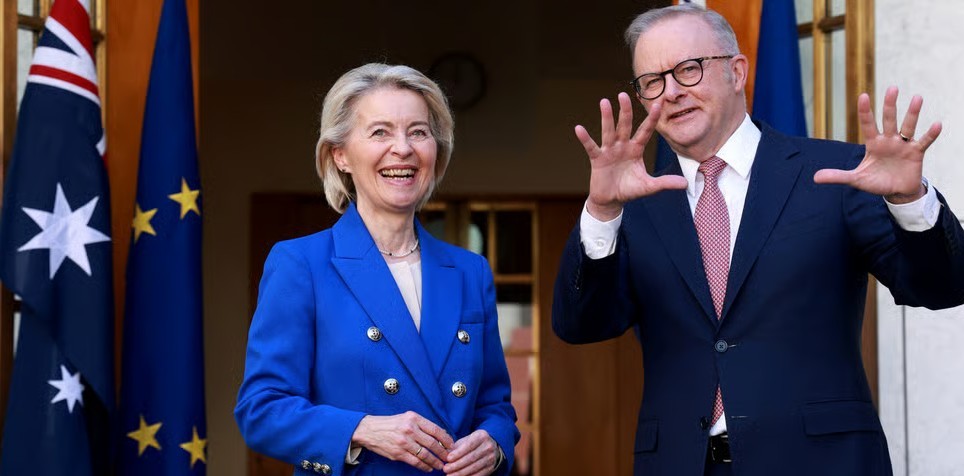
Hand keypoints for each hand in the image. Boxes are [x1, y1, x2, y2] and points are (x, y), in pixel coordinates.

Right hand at [351, 411, 454, 471]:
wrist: (370, 430)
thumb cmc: (391, 424)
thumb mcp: (407, 418)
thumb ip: (422, 425)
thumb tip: (441, 435)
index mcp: (414, 418)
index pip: (435, 429)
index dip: (446, 439)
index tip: (452, 445)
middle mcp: (409, 429)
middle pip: (433, 443)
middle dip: (443, 452)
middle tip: (449, 457)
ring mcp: (404, 442)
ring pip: (425, 455)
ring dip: (435, 462)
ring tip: (441, 465)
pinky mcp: (398, 453)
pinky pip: (415, 462)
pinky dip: (424, 466)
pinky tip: (429, 468)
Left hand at [443, 430, 498, 475]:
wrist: (491, 447)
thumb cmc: (474, 443)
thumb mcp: (466, 440)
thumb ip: (456, 446)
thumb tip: (445, 454)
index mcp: (481, 436)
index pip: (469, 445)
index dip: (458, 453)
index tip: (448, 459)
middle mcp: (488, 447)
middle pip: (471, 458)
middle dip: (457, 465)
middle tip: (446, 469)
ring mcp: (491, 458)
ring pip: (474, 467)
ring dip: (460, 473)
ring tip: (449, 475)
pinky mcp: (491, 468)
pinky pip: (478, 475)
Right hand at [575, 92, 687, 220]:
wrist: (611, 200)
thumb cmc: (630, 190)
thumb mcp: (649, 187)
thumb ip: (665, 183)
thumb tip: (685, 184)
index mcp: (636, 149)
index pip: (645, 131)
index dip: (651, 119)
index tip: (658, 103)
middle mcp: (623, 146)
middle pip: (625, 125)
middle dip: (625, 111)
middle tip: (623, 94)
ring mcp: (609, 151)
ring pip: (609, 131)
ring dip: (606, 117)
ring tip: (604, 102)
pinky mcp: (597, 159)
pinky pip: (591, 147)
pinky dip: (585, 139)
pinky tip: (579, 128)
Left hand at [813, 86, 940, 202]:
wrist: (896, 192)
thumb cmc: (875, 182)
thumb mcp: (855, 179)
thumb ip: (837, 176)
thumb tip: (815, 178)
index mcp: (873, 144)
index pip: (867, 124)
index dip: (865, 111)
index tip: (863, 95)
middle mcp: (888, 140)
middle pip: (889, 120)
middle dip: (889, 105)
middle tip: (892, 88)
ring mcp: (903, 145)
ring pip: (908, 126)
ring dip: (912, 113)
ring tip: (917, 98)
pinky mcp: (916, 153)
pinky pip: (924, 141)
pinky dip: (930, 134)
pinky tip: (936, 124)